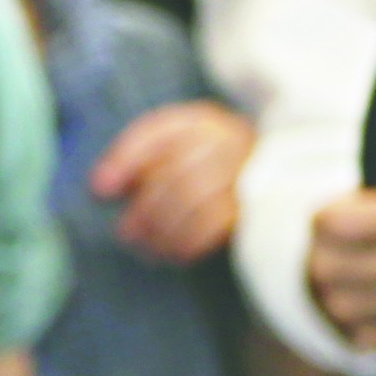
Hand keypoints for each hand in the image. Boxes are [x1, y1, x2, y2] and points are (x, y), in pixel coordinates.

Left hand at [90, 99, 252, 263]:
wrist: (276, 185)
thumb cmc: (207, 171)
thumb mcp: (174, 157)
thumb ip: (136, 163)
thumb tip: (100, 186)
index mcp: (203, 121)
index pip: (158, 133)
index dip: (124, 160)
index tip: (99, 189)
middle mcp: (230, 138)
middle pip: (177, 170)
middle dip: (146, 206)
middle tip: (126, 232)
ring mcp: (249, 168)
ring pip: (196, 197)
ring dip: (165, 228)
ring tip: (147, 247)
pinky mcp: (259, 201)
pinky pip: (218, 222)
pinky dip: (190, 240)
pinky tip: (176, 253)